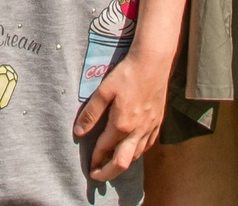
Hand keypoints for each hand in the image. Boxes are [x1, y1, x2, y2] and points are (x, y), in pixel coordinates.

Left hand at [73, 50, 168, 180]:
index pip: (105, 149)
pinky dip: (138, 151)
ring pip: (137, 155)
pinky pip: (148, 144)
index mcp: (122, 124)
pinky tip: (132, 146)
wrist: (152, 62)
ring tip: (113, 160)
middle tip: (99, 175)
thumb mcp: (103, 91)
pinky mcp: (158, 122)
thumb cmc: (127, 73)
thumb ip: (91, 113)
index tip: (90, 166)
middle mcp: (137, 130)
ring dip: (123, 161)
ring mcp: (150, 127)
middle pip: (123, 163)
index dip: (95, 159)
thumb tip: (78, 132)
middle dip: (109, 172)